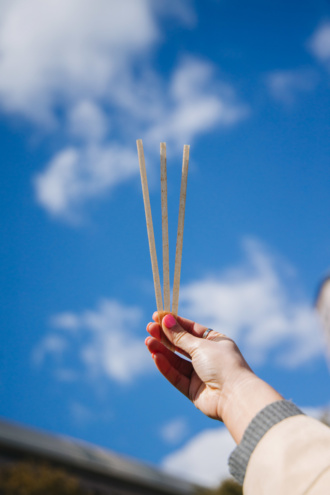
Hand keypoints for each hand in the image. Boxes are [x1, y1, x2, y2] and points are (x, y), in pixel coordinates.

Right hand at [146, 313, 281, 442]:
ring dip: (162, 351)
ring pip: (177, 361)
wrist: (235, 396)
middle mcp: (208, 357)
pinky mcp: (193, 390)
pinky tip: (156, 356)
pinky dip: (166, 366)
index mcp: (215, 342)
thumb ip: (180, 336)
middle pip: (182, 345)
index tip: (157, 316)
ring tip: (148, 342)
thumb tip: (166, 320)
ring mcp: (200, 374)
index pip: (191, 329)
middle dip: (165, 337)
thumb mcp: (200, 346)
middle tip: (149, 328)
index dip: (174, 323)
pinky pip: (176, 376)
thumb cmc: (223, 365)